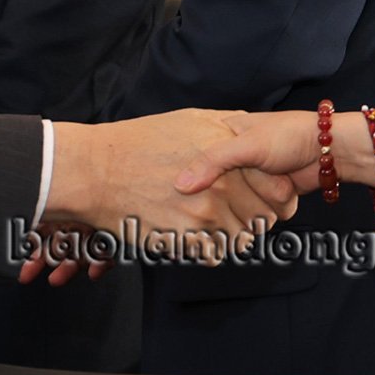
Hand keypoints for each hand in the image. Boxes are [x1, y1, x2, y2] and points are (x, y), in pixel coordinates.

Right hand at [43, 110, 298, 262]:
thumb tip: (245, 124)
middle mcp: (223, 184)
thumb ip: (223, 125)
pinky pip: (214, 254)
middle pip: (262, 218)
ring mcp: (205, 212)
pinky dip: (208, 251)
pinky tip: (194, 238)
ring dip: (230, 238)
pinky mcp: (187, 237)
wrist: (97, 170)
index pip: (276, 190)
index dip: (272, 198)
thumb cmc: (138, 142)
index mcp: (227, 153)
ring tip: (210, 228)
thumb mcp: (188, 119)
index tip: (259, 199)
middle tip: (234, 217)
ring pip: (240, 240)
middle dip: (253, 221)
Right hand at [174, 109, 374, 197]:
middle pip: (222, 202)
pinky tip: (287, 186)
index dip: (215, 182)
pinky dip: (276, 209)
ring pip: (243, 215)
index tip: (236, 172)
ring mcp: (248, 186)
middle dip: (249, 191)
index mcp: (219, 142)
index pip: (201, 177)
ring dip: (265, 202)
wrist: (331, 147)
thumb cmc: (288, 135)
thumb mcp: (247, 144)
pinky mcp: (265, 202)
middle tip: (269, 167)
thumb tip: (180, 186)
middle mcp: (230, 168)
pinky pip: (260, 221)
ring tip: (280, 175)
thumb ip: (213, 162)